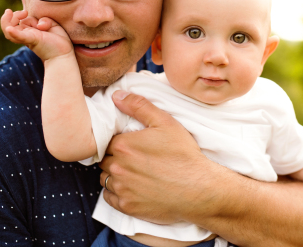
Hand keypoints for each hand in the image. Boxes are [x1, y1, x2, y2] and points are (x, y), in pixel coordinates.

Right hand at [0, 9, 72, 60]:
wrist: (64, 54)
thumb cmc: (58, 40)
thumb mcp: (53, 25)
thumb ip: (45, 20)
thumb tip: (39, 25)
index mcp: (29, 31)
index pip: (17, 22)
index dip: (17, 15)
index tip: (26, 12)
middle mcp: (26, 35)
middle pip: (8, 26)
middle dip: (11, 16)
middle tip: (23, 12)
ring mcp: (28, 38)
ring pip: (9, 33)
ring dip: (6, 21)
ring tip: (14, 13)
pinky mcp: (33, 41)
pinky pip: (20, 37)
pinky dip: (14, 33)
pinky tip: (9, 29)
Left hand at [99, 90, 212, 224]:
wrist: (198, 188)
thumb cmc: (183, 155)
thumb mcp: (165, 122)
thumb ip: (138, 106)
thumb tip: (116, 96)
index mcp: (123, 145)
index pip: (106, 140)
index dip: (117, 141)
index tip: (130, 144)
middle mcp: (117, 167)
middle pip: (104, 159)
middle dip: (115, 157)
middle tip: (133, 158)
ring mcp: (121, 189)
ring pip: (105, 178)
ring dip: (114, 174)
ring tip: (134, 173)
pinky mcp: (127, 206)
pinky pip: (109, 197)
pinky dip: (116, 193)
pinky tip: (132, 187)